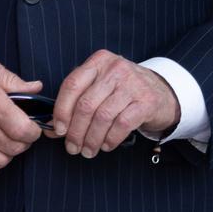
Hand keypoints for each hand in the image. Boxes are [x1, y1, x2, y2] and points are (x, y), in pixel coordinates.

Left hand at [47, 50, 180, 157]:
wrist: (161, 92)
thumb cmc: (123, 91)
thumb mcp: (100, 86)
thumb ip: (77, 101)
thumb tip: (51, 128)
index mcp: (99, 61)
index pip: (72, 84)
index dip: (61, 110)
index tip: (58, 130)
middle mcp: (115, 69)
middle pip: (86, 104)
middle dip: (75, 131)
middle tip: (72, 147)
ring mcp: (132, 84)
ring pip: (102, 117)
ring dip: (92, 139)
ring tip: (88, 150)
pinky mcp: (146, 101)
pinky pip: (121, 125)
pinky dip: (110, 139)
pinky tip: (106, 146)